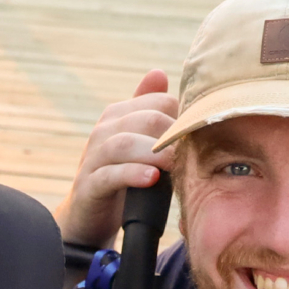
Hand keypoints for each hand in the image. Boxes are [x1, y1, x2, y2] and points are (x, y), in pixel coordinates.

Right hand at [58, 69, 181, 247]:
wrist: (90, 216)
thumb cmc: (122, 174)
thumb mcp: (138, 140)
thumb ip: (148, 109)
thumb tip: (159, 72)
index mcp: (118, 115)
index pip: (160, 102)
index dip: (183, 118)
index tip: (200, 138)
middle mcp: (103, 131)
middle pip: (145, 119)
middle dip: (173, 135)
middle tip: (193, 154)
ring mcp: (93, 158)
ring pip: (125, 144)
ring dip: (155, 153)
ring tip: (175, 165)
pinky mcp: (89, 186)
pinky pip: (110, 175)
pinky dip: (132, 174)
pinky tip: (151, 179)